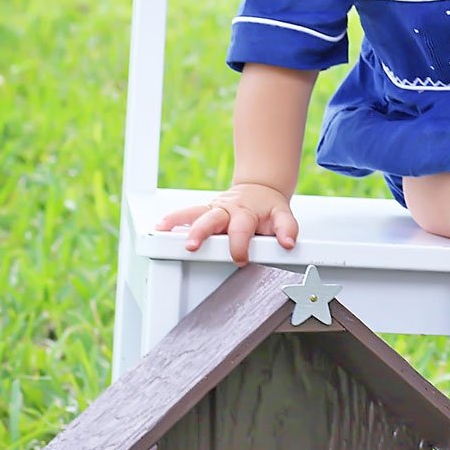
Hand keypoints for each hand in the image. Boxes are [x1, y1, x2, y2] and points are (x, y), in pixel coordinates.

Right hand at [155, 183, 298, 263]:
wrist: (260, 189)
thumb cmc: (268, 208)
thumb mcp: (283, 215)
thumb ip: (287, 229)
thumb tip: (289, 243)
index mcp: (248, 213)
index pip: (242, 229)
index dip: (241, 245)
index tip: (241, 259)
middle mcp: (229, 210)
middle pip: (213, 219)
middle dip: (202, 233)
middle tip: (193, 246)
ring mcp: (215, 209)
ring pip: (196, 214)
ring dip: (181, 223)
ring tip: (164, 231)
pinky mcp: (205, 211)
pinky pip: (187, 213)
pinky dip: (173, 219)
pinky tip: (161, 226)